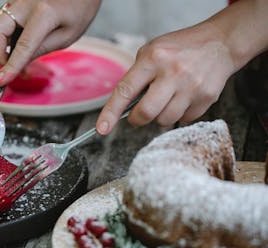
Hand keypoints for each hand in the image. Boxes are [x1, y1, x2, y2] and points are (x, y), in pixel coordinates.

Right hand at [0, 0, 101, 85]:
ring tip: (16, 53)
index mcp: (44, 13)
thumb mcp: (66, 36)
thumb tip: (18, 65)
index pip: (22, 46)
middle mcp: (25, 2)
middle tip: (12, 66)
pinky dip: (4, 35)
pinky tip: (19, 40)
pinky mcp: (13, 0)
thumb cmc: (79, 8)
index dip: (10, 66)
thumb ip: (41, 50)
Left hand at [96, 22, 235, 134]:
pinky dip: (179, 114)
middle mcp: (173, 72)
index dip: (111, 113)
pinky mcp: (206, 97)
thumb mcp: (152, 51)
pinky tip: (184, 97)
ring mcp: (191, 86)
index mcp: (153, 58)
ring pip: (164, 120)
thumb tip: (123, 108)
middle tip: (138, 115)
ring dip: (160, 116)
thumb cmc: (179, 49)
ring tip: (167, 98)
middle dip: (138, 119)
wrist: (220, 43)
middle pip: (146, 113)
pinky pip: (183, 120)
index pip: (126, 91)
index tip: (101, 129)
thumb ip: (137, 76)